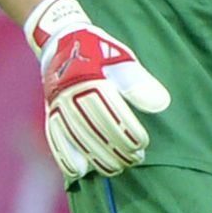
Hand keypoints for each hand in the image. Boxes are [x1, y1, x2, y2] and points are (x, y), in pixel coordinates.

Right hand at [25, 0, 170, 180]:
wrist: (62, 40)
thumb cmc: (100, 50)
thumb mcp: (122, 59)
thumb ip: (139, 82)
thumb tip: (161, 104)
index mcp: (91, 80)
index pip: (112, 115)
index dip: (128, 133)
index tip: (142, 144)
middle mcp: (71, 94)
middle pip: (95, 130)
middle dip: (116, 149)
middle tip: (135, 159)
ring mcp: (58, 105)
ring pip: (77, 138)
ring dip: (96, 157)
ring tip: (115, 168)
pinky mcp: (50, 112)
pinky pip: (54, 138)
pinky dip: (65, 156)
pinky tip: (80, 172)